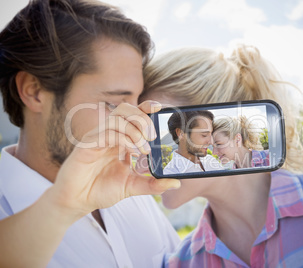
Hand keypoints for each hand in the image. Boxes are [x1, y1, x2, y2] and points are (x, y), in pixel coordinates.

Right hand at [49, 100, 179, 218]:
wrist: (78, 202)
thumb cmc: (101, 190)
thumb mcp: (133, 186)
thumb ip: (154, 184)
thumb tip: (176, 183)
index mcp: (120, 139)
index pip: (133, 115)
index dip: (146, 107)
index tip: (160, 107)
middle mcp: (109, 135)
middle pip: (125, 109)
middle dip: (143, 118)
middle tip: (153, 136)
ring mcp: (98, 138)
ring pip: (117, 118)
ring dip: (135, 129)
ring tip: (144, 148)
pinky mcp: (87, 145)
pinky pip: (107, 133)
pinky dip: (123, 139)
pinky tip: (132, 152)